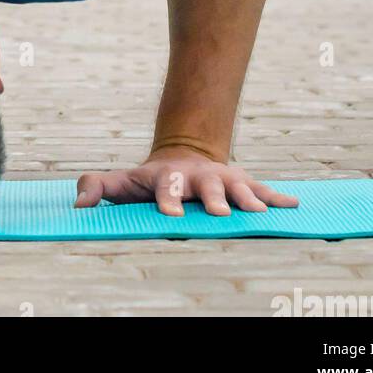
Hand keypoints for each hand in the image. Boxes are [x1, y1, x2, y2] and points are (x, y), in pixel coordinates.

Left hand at [74, 145, 298, 217]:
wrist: (184, 156)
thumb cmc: (150, 180)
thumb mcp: (123, 182)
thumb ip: (98, 187)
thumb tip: (78, 205)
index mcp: (168, 177)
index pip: (165, 187)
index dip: (167, 200)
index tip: (171, 217)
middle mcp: (198, 176)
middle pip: (207, 185)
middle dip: (214, 198)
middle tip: (220, 212)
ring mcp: (222, 178)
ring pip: (238, 185)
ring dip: (249, 197)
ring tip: (260, 212)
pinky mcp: (242, 182)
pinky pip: (262, 189)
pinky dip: (277, 197)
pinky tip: (293, 206)